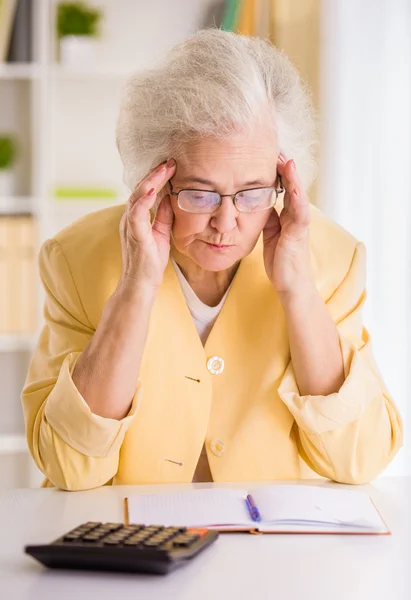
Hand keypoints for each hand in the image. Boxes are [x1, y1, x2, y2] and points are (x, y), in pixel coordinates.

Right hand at [119, 158, 175, 291]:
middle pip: (139, 189)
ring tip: (164, 169)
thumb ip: (164, 216)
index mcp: (136, 218)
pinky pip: (136, 214)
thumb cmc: (150, 263)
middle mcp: (130, 219)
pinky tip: (152, 189)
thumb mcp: (161, 234)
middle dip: (155, 174)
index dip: (157, 178)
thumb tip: (172, 198)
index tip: (171, 166)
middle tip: (170, 161)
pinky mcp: (134, 235)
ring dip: (150, 181)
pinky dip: (143, 200)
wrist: (141, 285)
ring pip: (136, 196)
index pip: (145, 192)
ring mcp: (130, 226)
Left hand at [263, 154, 313, 299]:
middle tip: (276, 148)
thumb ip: (269, 218)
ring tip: (287, 160)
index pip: (284, 188)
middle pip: (292, 186)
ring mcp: (299, 225)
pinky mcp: (298, 235)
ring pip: (298, 196)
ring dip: (293, 178)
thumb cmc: (281, 261)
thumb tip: (259, 203)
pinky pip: (299, 215)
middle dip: (285, 168)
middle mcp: (296, 217)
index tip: (268, 154)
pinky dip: (297, 199)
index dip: (277, 172)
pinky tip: (293, 187)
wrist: (290, 285)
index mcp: (288, 216)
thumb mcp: (270, 235)